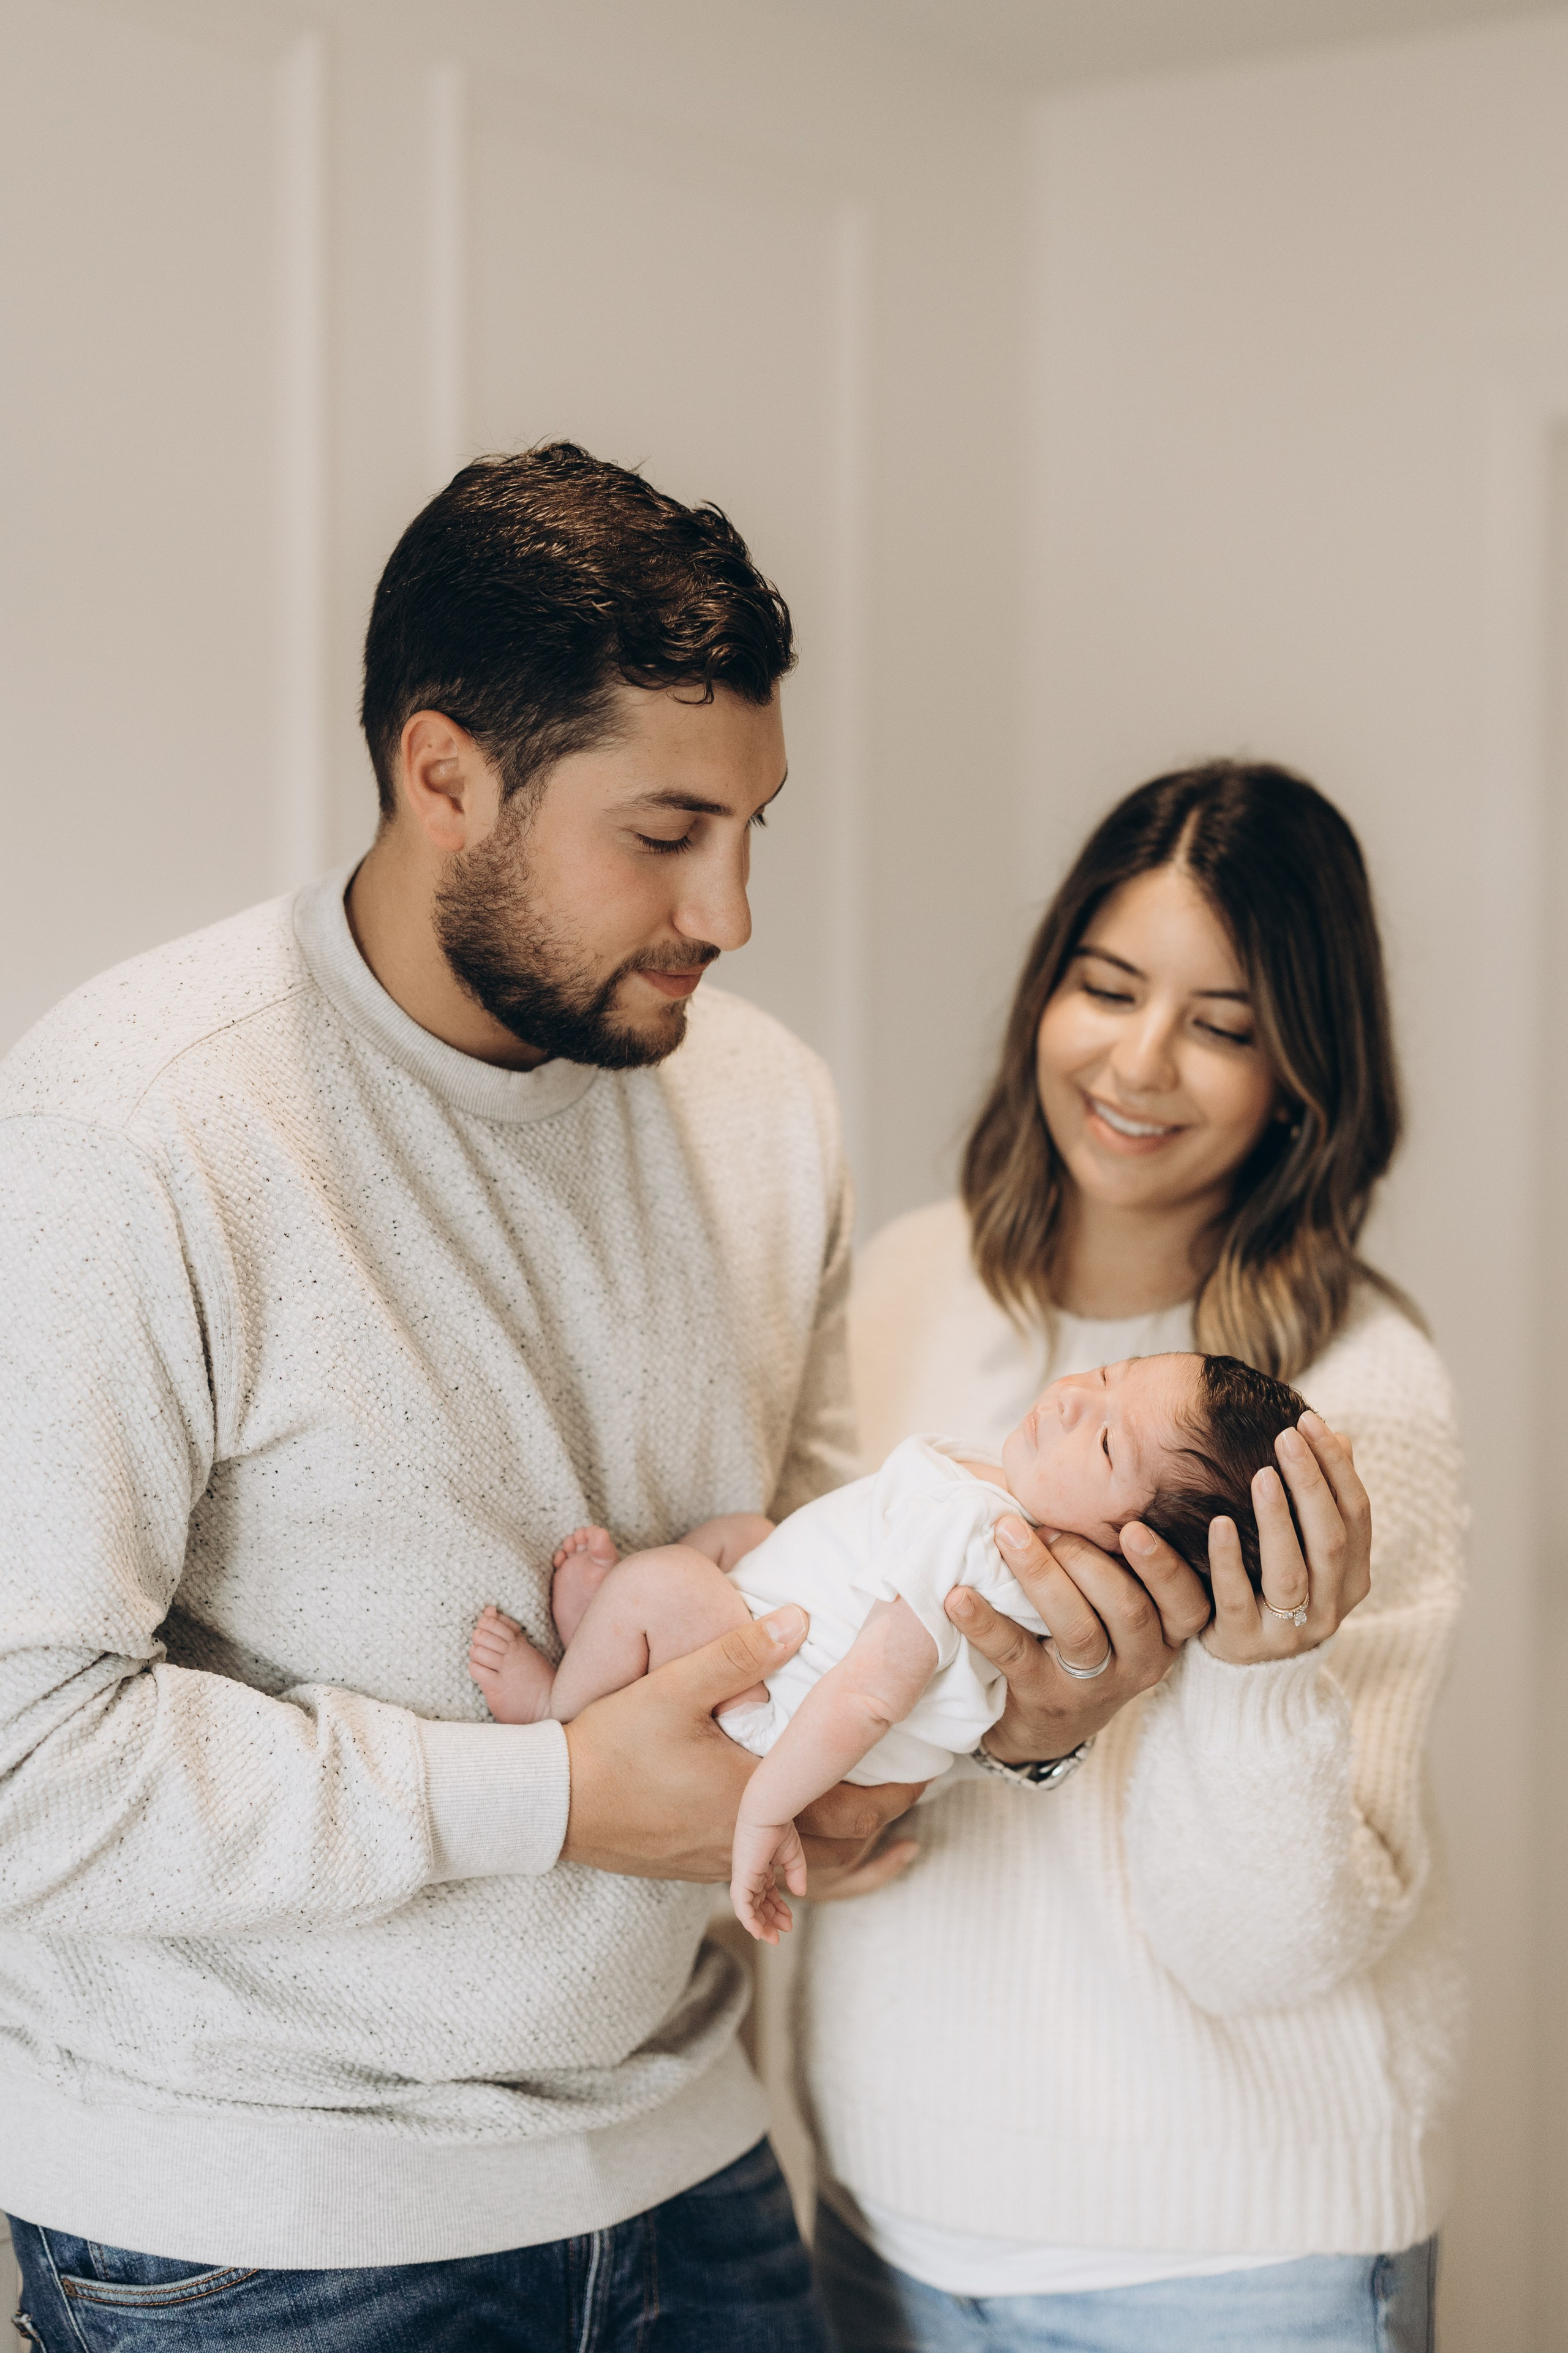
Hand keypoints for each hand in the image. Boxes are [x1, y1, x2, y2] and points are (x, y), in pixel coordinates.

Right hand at [560, 1605, 925, 1884]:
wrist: (551, 1805)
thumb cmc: (608, 1745)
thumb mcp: (669, 1687)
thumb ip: (737, 1654)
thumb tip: (801, 1619)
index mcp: (752, 1799)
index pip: (848, 1805)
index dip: (894, 1787)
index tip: (928, 1761)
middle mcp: (747, 1842)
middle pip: (842, 1846)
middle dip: (886, 1819)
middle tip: (920, 1787)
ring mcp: (724, 1861)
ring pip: (813, 1877)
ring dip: (857, 1858)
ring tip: (893, 1841)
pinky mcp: (701, 1867)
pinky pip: (776, 1887)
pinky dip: (810, 1882)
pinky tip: (813, 1879)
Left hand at [730, 1815, 808, 1944]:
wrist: (768, 1813)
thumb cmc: (778, 1827)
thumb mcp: (792, 1855)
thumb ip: (796, 1874)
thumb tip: (799, 1894)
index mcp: (759, 1868)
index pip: (766, 1894)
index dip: (777, 1909)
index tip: (789, 1921)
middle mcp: (749, 1874)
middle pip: (758, 1905)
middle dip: (769, 1921)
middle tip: (782, 1934)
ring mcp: (744, 1877)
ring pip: (749, 1910)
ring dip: (761, 1925)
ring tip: (774, 1937)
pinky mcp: (742, 1879)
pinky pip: (742, 1907)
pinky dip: (749, 1922)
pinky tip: (758, 1932)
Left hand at [946, 1515, 1210, 1763]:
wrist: (1047, 1723)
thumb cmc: (1085, 1630)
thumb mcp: (1114, 1601)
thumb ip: (1115, 1552)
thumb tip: (1082, 1469)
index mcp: (1166, 1631)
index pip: (1187, 1602)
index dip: (1165, 1566)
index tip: (1134, 1528)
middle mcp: (1141, 1661)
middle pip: (1129, 1609)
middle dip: (1088, 1560)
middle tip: (1049, 1527)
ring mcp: (1095, 1686)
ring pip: (1079, 1630)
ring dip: (1041, 1576)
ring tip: (1006, 1534)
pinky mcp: (1045, 1699)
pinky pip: (1017, 1656)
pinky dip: (986, 1623)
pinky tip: (959, 1596)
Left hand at [1202, 1409, 1370, 1663]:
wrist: (1247, 1676)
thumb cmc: (1273, 1591)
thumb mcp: (1305, 1552)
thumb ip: (1320, 1502)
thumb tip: (1338, 1435)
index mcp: (1352, 1579)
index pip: (1356, 1514)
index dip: (1338, 1468)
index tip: (1311, 1421)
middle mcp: (1330, 1606)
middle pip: (1330, 1538)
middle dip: (1312, 1482)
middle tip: (1288, 1436)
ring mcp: (1289, 1630)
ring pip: (1292, 1570)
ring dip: (1279, 1519)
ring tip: (1262, 1473)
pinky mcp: (1244, 1643)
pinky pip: (1237, 1597)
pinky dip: (1230, 1559)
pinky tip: (1219, 1522)